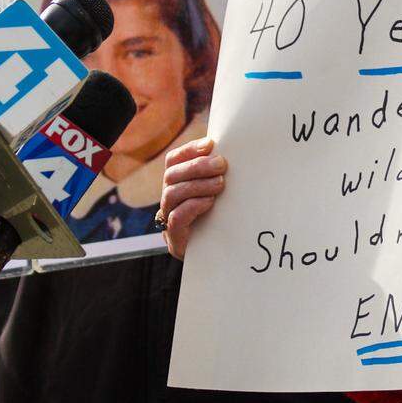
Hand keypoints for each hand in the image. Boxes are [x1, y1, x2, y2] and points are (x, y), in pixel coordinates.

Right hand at [158, 137, 226, 260]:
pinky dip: (193, 206)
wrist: (216, 257)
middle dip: (197, 166)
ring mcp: (168, 218)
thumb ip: (218, 173)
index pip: (174, 160)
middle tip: (222, 164)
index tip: (210, 145)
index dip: (189, 150)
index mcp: (177, 183)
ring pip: (172, 194)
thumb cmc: (220, 218)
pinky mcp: (174, 238)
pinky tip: (210, 202)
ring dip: (197, 185)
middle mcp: (169, 198)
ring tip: (220, 183)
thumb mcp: (219, 192)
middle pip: (172, 174)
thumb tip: (233, 150)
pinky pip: (176, 218)